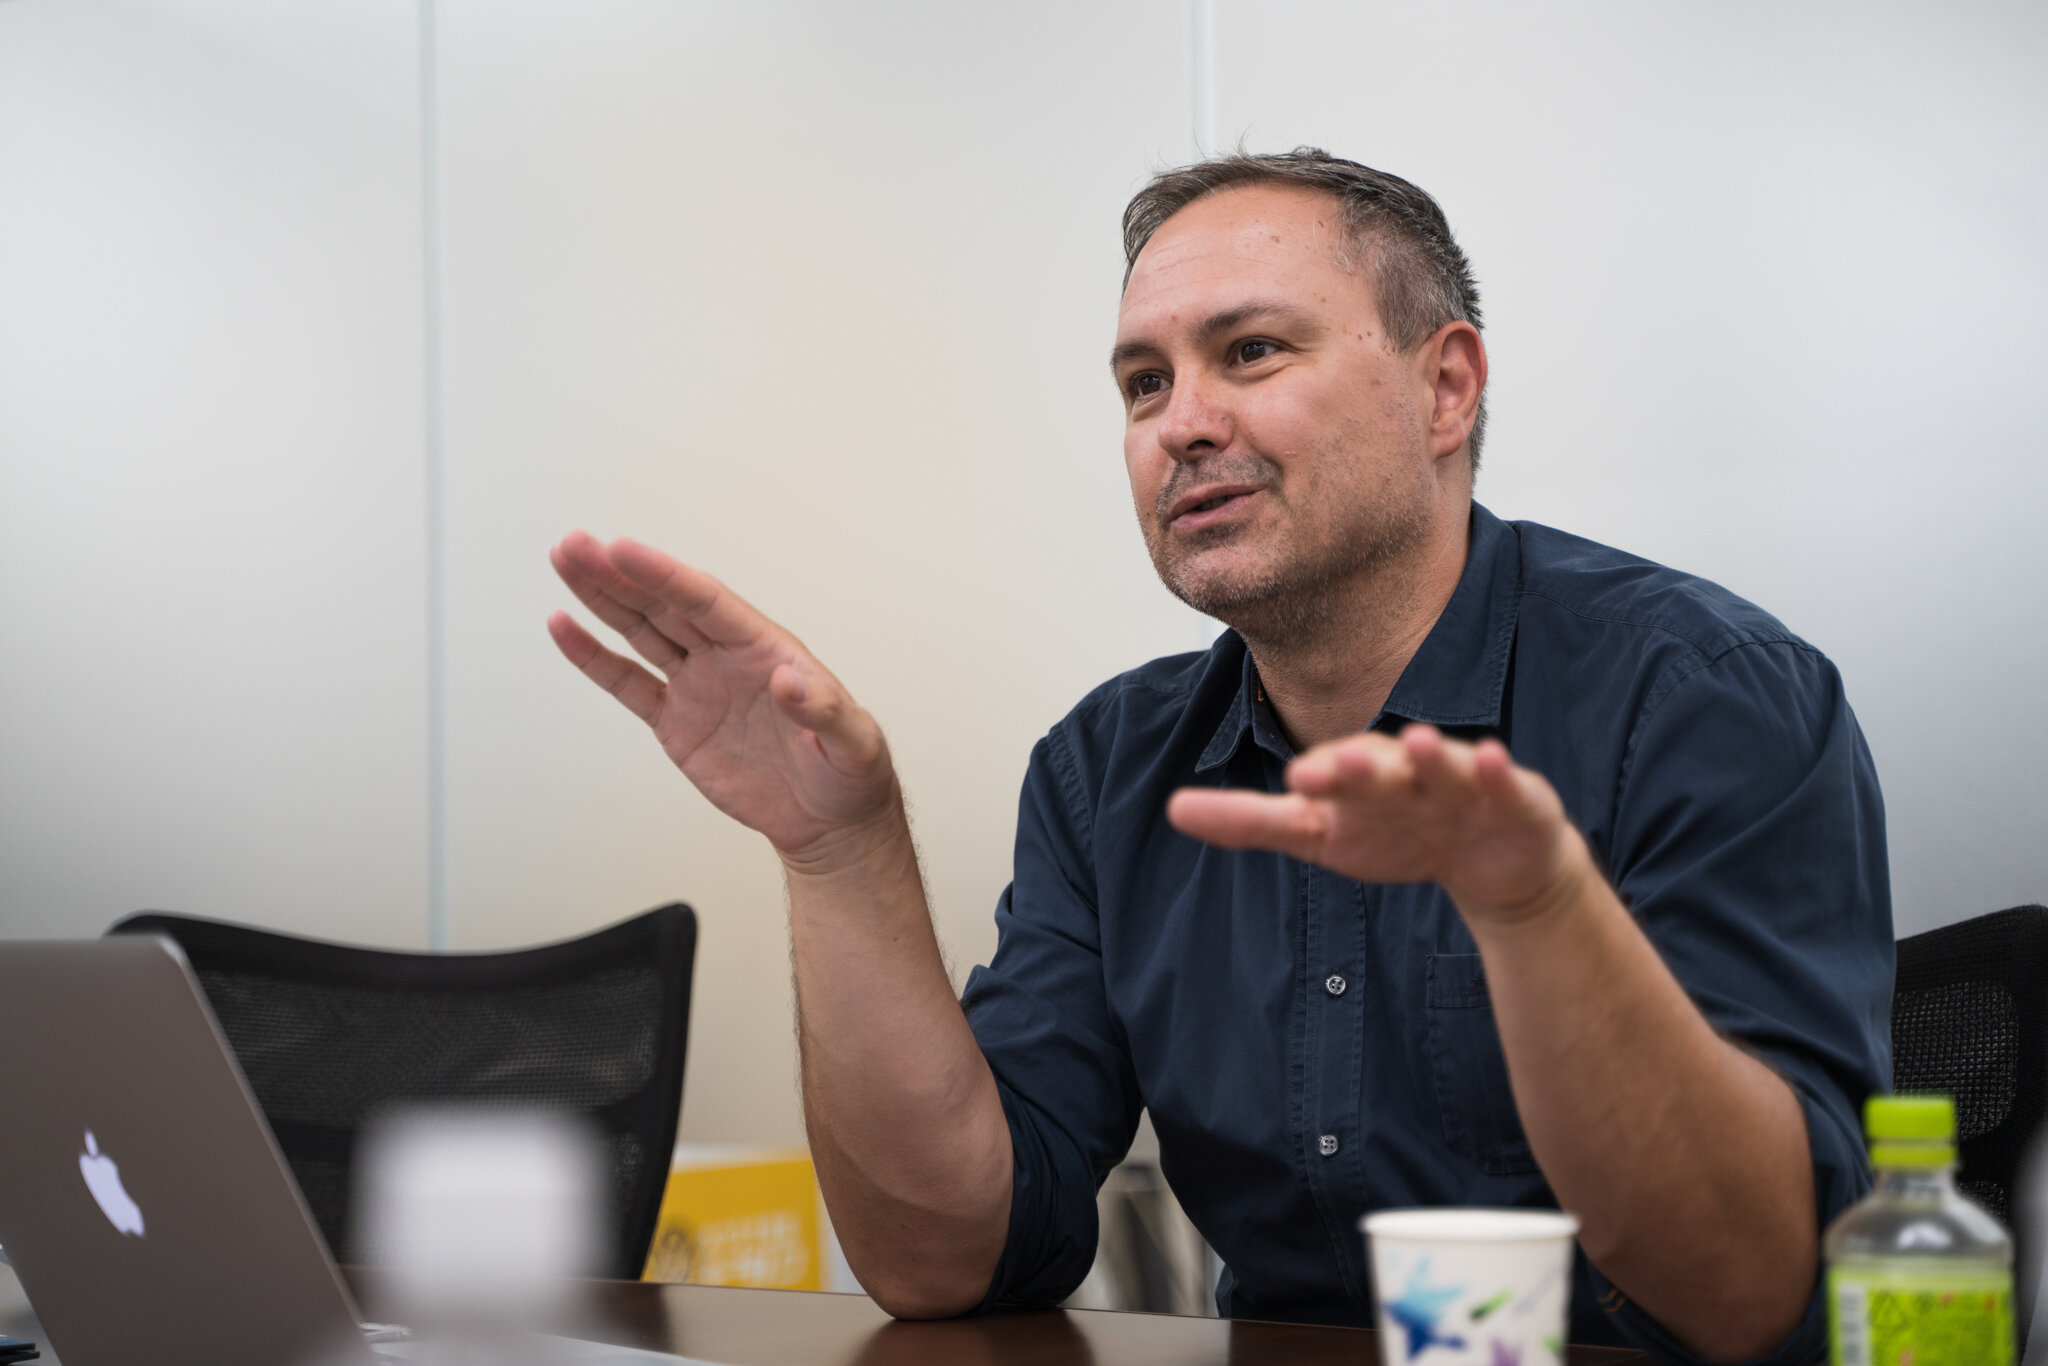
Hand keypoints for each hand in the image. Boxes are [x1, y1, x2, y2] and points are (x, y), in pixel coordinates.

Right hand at [548, 531, 901, 868]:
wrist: (828, 819)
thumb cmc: (849, 772)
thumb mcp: (851, 743)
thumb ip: (823, 711)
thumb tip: (789, 681)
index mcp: (766, 649)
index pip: (707, 602)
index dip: (664, 576)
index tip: (623, 550)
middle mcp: (727, 657)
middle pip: (665, 605)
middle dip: (619, 574)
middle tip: (576, 544)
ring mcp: (699, 685)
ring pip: (641, 631)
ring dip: (602, 597)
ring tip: (565, 561)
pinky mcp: (677, 721)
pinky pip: (629, 683)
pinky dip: (595, 657)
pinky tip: (564, 626)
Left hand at [1166, 724, 1584, 922]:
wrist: (1493, 859)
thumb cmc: (1396, 835)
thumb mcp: (1318, 835)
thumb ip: (1249, 821)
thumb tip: (1171, 809)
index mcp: (1358, 780)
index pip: (1331, 776)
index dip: (1318, 777)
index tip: (1296, 779)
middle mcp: (1404, 772)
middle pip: (1381, 768)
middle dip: (1362, 766)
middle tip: (1339, 763)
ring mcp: (1458, 784)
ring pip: (1442, 768)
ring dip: (1432, 756)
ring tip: (1419, 740)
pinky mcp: (1510, 798)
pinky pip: (1502, 783)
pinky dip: (1496, 773)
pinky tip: (1491, 760)